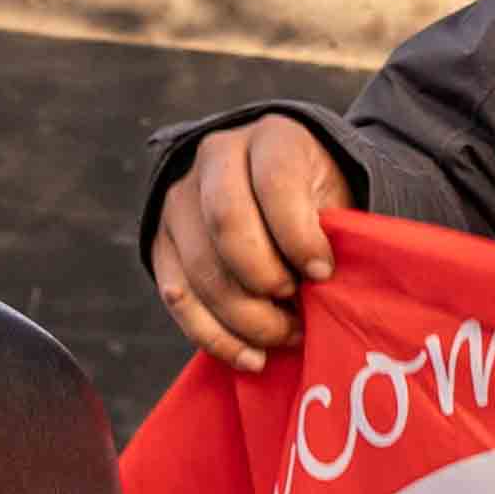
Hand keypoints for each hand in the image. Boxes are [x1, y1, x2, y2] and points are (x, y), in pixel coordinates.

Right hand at [149, 116, 354, 371]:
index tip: (324, 274)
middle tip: (298, 313)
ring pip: (199, 268)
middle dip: (265, 280)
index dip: (299, 236)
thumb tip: (322, 285)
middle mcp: (216, 157)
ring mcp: (180, 198)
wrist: (275, 186)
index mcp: (271, 136)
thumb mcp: (336, 196)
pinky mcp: (159, 240)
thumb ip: (332, 230)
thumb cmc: (317, 199)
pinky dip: (214, 336)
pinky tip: (250, 357)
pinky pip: (177, 297)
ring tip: (285, 337)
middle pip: (227, 224)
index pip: (275, 183)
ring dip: (245, 319)